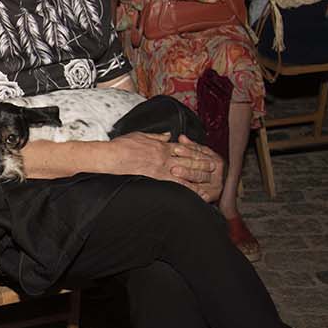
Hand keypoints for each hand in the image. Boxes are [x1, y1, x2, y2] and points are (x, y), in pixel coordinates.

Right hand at [108, 132, 222, 202]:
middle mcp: (165, 157)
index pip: (183, 148)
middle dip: (203, 162)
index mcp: (162, 146)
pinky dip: (186, 188)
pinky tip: (193, 192)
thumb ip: (157, 136)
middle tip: (215, 166)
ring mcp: (162, 168)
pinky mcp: (157, 178)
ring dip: (199, 176)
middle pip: (189, 159)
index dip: (196, 151)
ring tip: (209, 180)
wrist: (112, 156)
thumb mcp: (141, 135)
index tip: (204, 153)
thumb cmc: (122, 146)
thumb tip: (168, 135)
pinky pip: (175, 184)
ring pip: (185, 172)